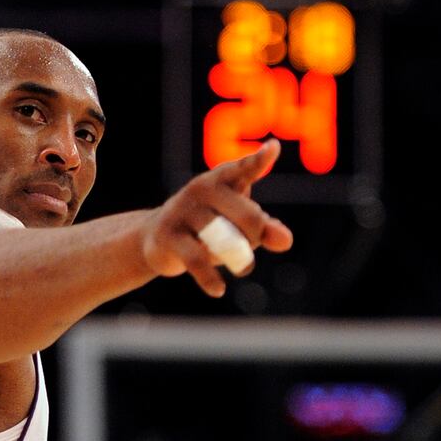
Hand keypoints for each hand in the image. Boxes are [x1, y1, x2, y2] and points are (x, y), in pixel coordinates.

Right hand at [141, 139, 292, 296]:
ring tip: (243, 267)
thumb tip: (286, 241)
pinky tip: (218, 290)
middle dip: (256, 236)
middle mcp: (201, 189)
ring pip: (224, 239)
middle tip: (250, 248)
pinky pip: (196, 259)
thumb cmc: (206, 228)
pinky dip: (210, 278)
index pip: (243, 169)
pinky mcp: (168, 235)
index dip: (258, 161)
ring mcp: (182, 210)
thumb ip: (265, 229)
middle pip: (248, 215)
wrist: (155, 241)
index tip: (272, 150)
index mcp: (222, 180)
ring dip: (238, 258)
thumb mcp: (237, 225)